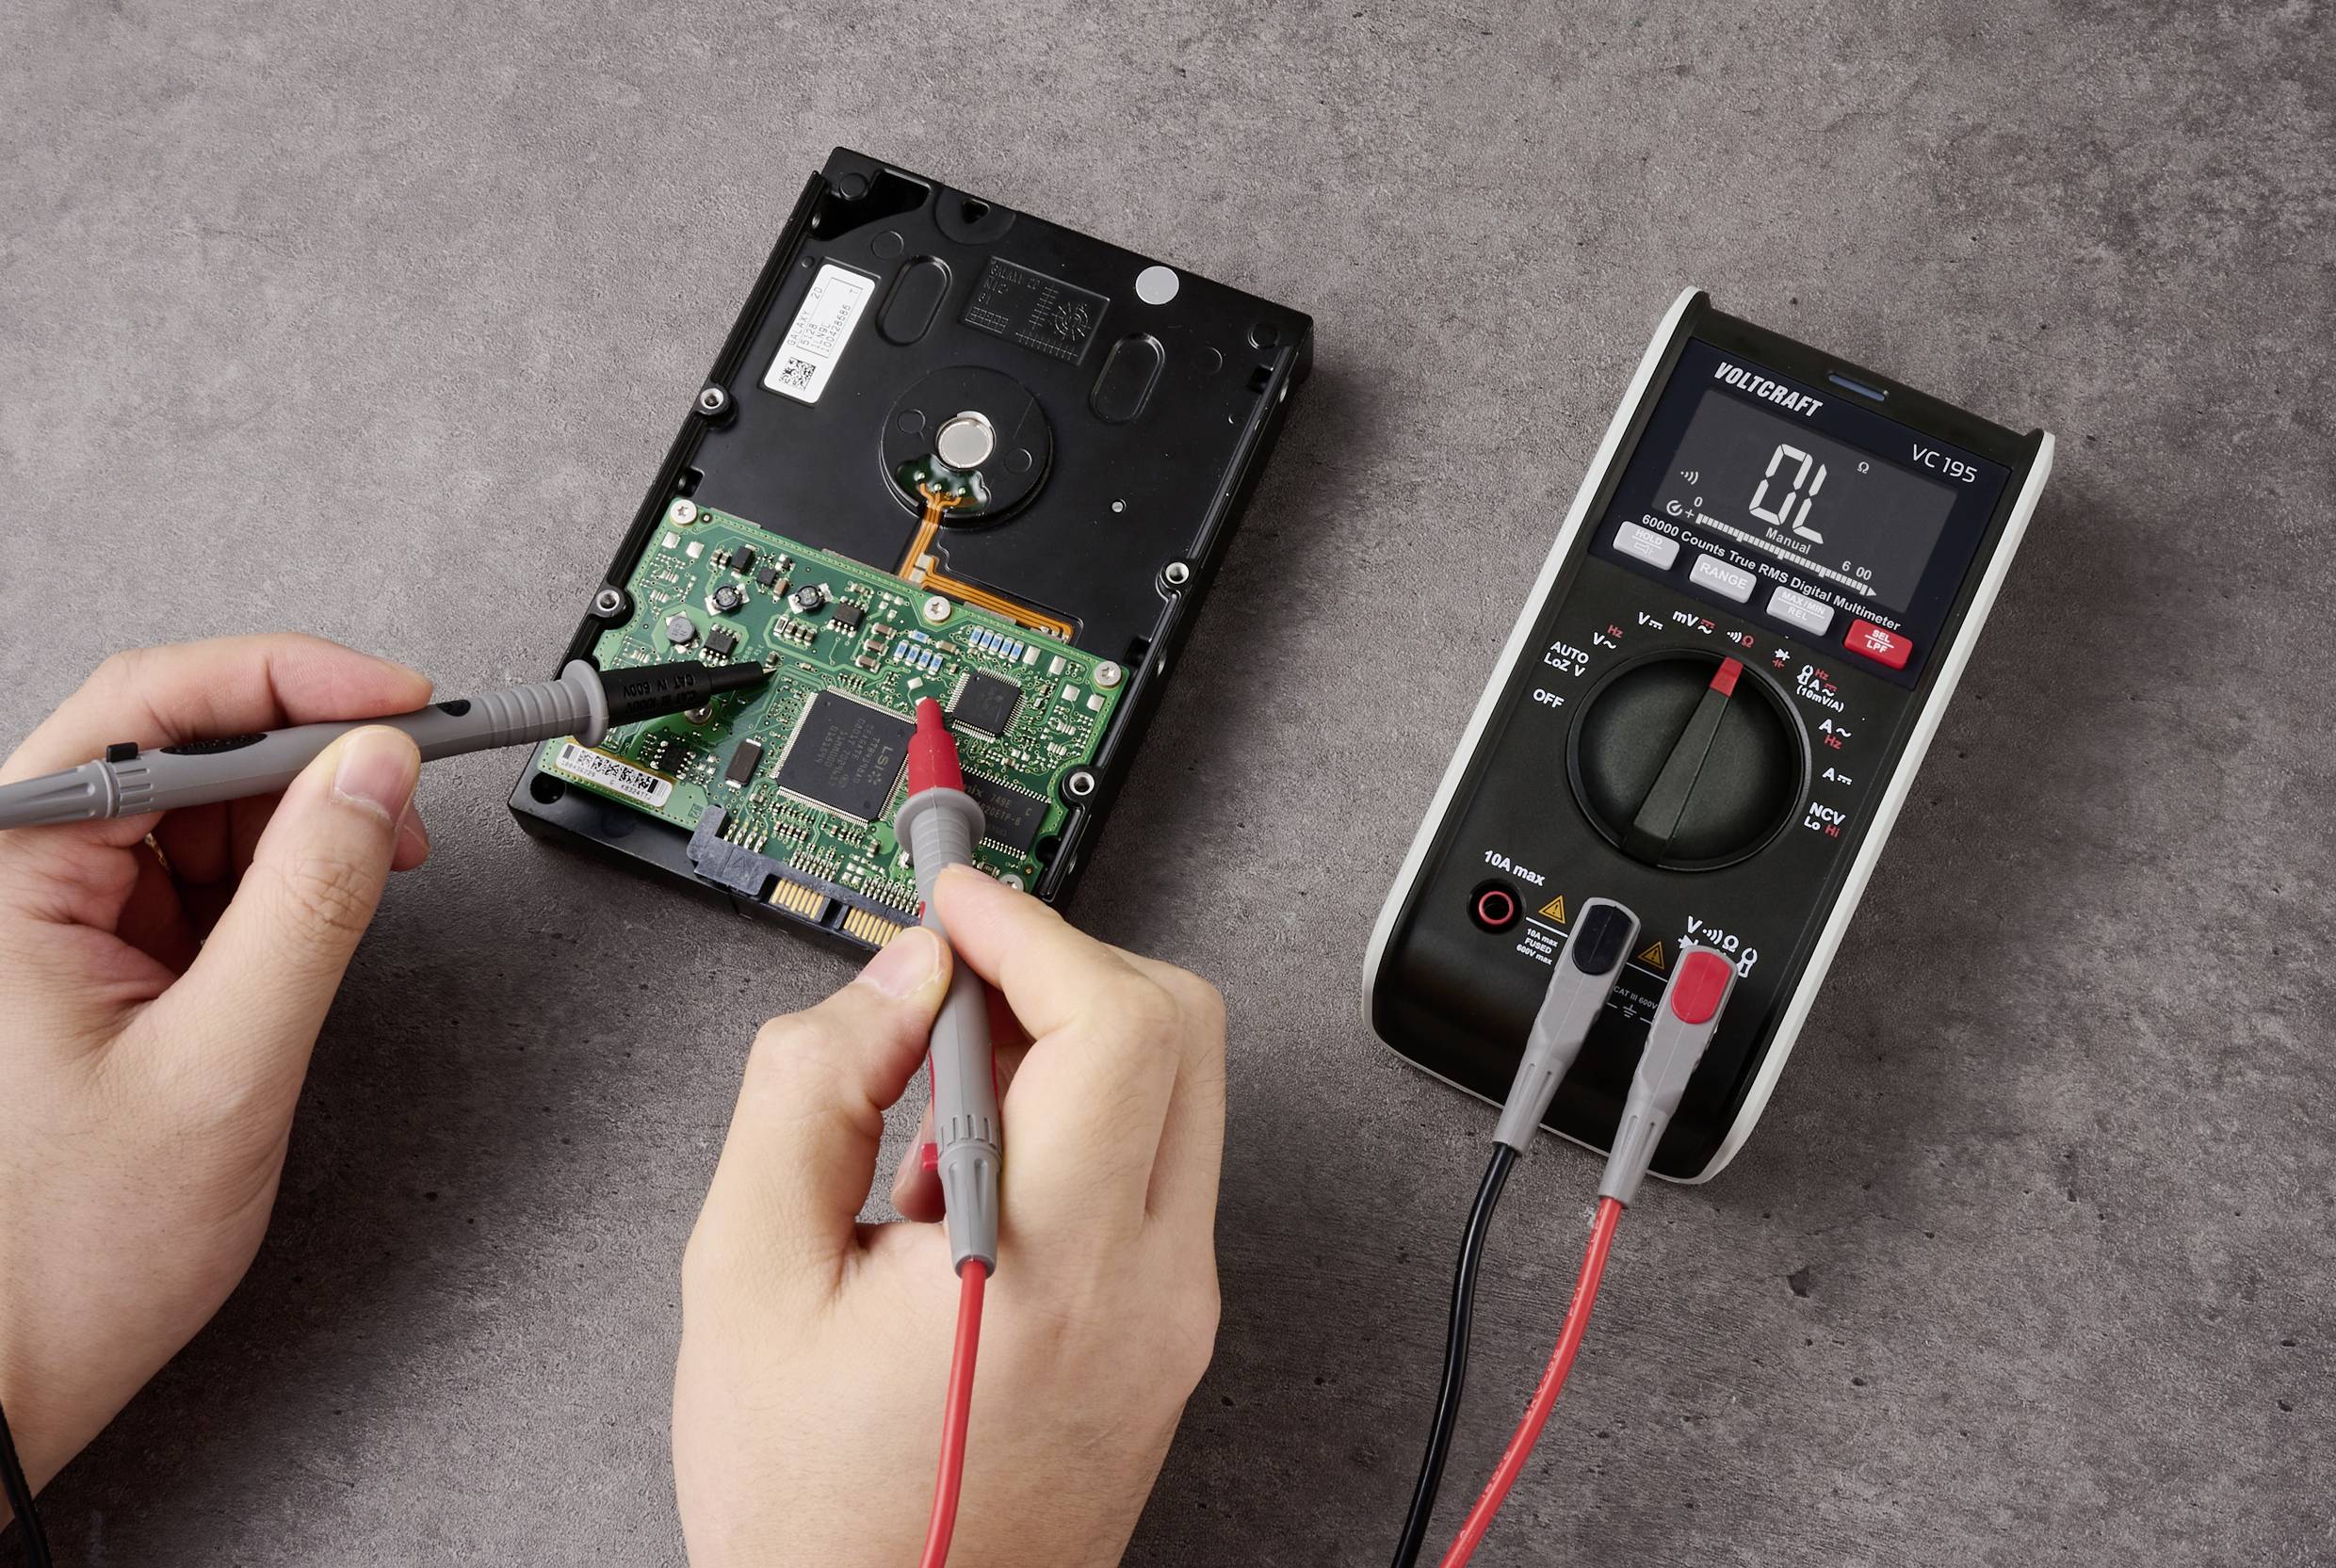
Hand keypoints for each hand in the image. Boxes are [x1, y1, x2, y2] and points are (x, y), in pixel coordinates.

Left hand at [0, 635, 432, 1504]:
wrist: (4, 1378)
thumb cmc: (64, 1253)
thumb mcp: (223, 1064)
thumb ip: (311, 903)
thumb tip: (375, 775)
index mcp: (8, 875)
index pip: (155, 711)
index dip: (294, 683)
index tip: (400, 702)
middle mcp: (19, 876)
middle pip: (181, 745)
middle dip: (311, 757)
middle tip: (412, 787)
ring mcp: (56, 914)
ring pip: (200, 806)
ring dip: (303, 820)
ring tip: (382, 860)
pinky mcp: (96, 954)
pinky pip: (200, 873)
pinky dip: (281, 876)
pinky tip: (330, 902)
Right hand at [675, 865, 1227, 1566]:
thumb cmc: (812, 1517)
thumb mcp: (741, 1281)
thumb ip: (809, 1091)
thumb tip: (892, 980)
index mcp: (1052, 1270)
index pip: (1114, 1022)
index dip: (1028, 928)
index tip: (955, 901)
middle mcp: (1151, 1291)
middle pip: (1179, 1032)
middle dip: (1061, 967)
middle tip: (947, 985)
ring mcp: (1175, 1318)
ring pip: (1176, 1093)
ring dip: (1066, 1044)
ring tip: (932, 1113)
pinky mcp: (1168, 1336)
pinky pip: (1154, 1169)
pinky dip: (1077, 1120)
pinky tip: (966, 1180)